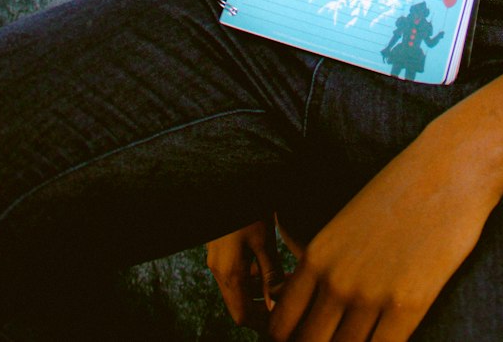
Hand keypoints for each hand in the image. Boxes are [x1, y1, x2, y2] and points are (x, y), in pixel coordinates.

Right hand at [207, 215, 291, 330]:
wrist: (228, 179)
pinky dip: (250, 274)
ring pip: (236, 289)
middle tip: (286, 295)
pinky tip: (266, 259)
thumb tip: (277, 304)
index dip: (262, 322)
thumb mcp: (264, 240)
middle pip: (239, 305)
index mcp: (230, 273)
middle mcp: (218, 270)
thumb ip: (271, 274)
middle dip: (263, 306)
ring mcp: (216, 260)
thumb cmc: (247, 207)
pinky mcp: (218, 249)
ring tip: (282, 275)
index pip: (242, 317)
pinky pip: (233, 272)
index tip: (283, 316)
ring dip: (257, 290)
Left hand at [268, 127, 499, 341]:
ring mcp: (370, 294)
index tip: (309, 339)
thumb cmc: (403, 192)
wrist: (450, 167)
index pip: (281, 326)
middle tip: (337, 339)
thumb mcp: (349, 224)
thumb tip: (319, 308)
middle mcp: (335, 279)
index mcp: (316, 256)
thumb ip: (328, 265)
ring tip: (364, 339)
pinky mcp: (407, 304)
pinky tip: (388, 340)